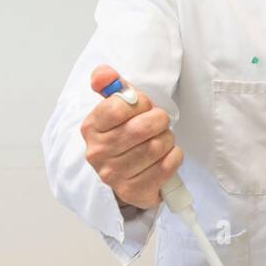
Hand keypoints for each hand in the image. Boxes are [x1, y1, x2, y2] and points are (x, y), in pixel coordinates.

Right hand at [80, 64, 183, 210]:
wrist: (127, 174)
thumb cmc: (125, 134)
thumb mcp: (115, 105)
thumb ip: (110, 84)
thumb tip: (104, 74)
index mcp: (91, 128)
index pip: (119, 107)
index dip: (141, 102)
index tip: (143, 106)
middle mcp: (98, 153)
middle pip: (141, 128)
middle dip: (159, 120)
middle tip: (159, 122)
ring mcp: (114, 175)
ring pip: (157, 147)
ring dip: (168, 139)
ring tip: (161, 140)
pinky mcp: (134, 192)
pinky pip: (167, 166)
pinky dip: (174, 156)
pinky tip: (166, 156)